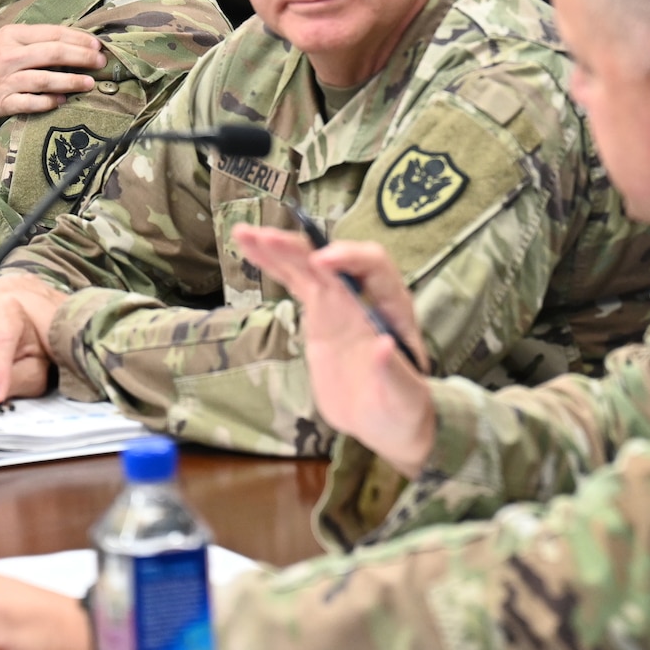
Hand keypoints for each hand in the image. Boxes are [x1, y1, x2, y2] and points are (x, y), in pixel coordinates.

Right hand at [0, 23, 107, 123]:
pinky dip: (49, 102)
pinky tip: (63, 101)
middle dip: (81, 57)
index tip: (96, 44)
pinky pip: (31, 103)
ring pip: (45, 79)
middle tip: (101, 61)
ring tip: (90, 83)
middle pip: (52, 54)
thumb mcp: (2, 39)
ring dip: (71, 81)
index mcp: (11, 36)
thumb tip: (68, 40)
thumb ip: (31, 38)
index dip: (78, 38)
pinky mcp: (3, 102)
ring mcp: (7, 81)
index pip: (51, 33)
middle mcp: (10, 57)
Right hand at [233, 226, 435, 476]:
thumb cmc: (403, 407)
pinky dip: (272, 265)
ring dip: (278, 248)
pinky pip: (295, 281)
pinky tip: (249, 248)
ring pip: (308, 266)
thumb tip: (382, 345)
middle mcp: (365, 295)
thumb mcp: (404, 398)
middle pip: (333, 260)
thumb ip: (394, 374)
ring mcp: (340, 302)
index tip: (322, 263)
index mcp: (393, 307)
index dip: (350, 259)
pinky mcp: (319, 312)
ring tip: (245, 232)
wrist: (386, 418)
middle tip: (271, 238)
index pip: (375, 267)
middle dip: (303, 248)